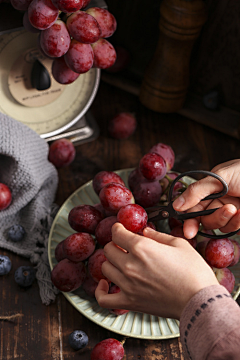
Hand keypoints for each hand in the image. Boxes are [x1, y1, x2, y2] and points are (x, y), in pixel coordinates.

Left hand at [95, 223, 217, 319]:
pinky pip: (104, 298)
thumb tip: (144, 231)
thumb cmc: (194, 272)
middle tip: (124, 246)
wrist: (200, 301)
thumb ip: (158, 235)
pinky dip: (100, 291)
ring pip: (105, 268)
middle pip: (108, 249)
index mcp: (142, 247)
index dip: (118, 229)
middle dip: (116, 244)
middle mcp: (131, 265)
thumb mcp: (179, 244)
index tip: (121, 229)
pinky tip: (105, 284)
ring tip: (120, 262)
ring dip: (111, 262)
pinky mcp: (130, 302)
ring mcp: (128, 285)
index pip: (117, 233)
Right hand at [173, 159, 239, 238]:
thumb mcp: (219, 177)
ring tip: (234, 208)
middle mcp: (217, 200)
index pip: (192, 204)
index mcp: (210, 188)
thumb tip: (177, 204)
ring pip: (215, 224)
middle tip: (192, 231)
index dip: (186, 216)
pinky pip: (230, 228)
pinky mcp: (239, 220)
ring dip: (222, 218)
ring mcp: (229, 211)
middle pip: (201, 217)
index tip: (185, 228)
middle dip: (201, 221)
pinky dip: (235, 222)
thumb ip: (197, 191)